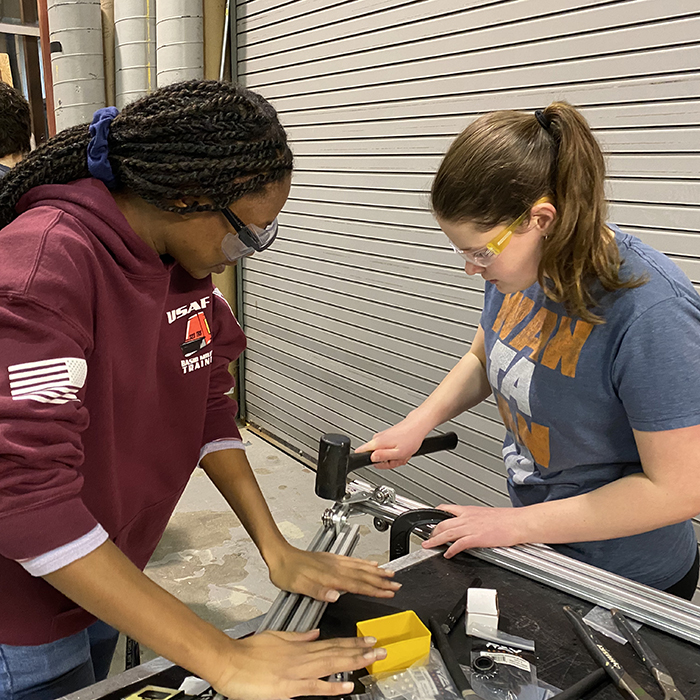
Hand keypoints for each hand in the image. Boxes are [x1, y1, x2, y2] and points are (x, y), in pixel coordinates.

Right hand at [213, 629, 385, 698]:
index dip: (353, 642)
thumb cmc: (249, 650)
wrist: (229, 660)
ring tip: (372, 660)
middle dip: (361, 651)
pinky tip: (347, 685)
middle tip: (381, 650)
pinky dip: (332, 685)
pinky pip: (314, 687)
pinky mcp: (288, 687)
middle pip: (337, 653)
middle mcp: (303, 657)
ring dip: (353, 663)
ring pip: (331, 665)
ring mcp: (297, 672)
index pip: (333, 643)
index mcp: (300, 646)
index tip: (369, 640)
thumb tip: (314, 632)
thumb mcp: (277, 636)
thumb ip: (298, 636)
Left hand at [267, 544, 400, 601]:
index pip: (358, 584)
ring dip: (376, 571)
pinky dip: (364, 563)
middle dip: (382, 581)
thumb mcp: (298, 585)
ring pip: (360, 567)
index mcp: (330, 576)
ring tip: (389, 573)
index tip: (389, 592)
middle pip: (363, 575)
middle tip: (397, 584)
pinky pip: (352, 560)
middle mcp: (334, 568)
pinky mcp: (330, 559)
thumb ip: (318, 591)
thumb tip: (335, 595)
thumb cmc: (286, 572)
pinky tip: (369, 563)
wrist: (279, 555)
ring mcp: (333, 562)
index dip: (375, 589)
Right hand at [355, 417, 428, 468]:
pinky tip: (402, 450)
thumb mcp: (398, 453)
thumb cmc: (411, 438)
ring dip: (393, 458)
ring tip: (402, 454)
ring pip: (382, 454)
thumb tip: (372, 458)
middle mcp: (377, 439)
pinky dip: (395, 453)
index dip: (368, 461)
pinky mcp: (386, 437)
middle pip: (374, 457)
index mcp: (377, 442)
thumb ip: (383, 456)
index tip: (379, 463)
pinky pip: (387, 450)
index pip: (360, 452)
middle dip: (387, 462)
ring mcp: (381, 437)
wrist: (417, 426)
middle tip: (397, 459)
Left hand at [422, 504, 523, 556]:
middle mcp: (467, 517)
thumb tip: (472, 524)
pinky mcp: (476, 538)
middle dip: (432, 531)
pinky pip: (458, 544)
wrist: (518, 522)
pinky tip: (447, 554)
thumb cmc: (507, 519)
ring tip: (428, 545)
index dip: (436, 515)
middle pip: (442, 523)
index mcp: (469, 510)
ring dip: (435, 540)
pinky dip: (450, 550)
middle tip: (427, 537)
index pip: (446, 509)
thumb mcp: (486, 514)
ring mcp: (471, 528)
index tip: (431, 520)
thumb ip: (475, 519)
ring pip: (447, 533)